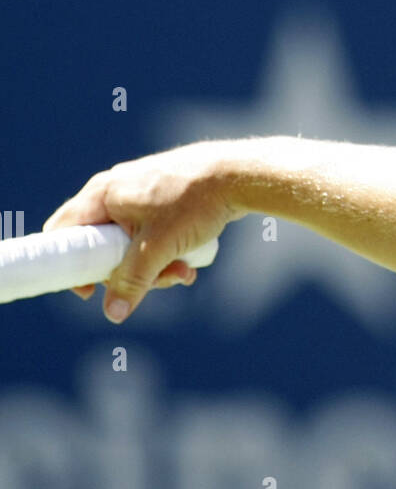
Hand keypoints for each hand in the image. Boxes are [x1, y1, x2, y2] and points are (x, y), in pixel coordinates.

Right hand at [43, 143, 239, 321]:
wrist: (238, 175)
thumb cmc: (194, 203)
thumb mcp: (158, 248)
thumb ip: (131, 281)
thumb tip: (113, 314)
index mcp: (102, 194)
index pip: (64, 231)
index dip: (71, 265)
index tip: (92, 290)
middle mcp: (115, 190)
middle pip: (101, 245)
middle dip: (128, 272)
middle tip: (153, 283)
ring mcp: (140, 194)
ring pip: (131, 244)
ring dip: (154, 267)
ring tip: (182, 273)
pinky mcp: (163, 199)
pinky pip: (152, 235)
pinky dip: (166, 252)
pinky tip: (189, 264)